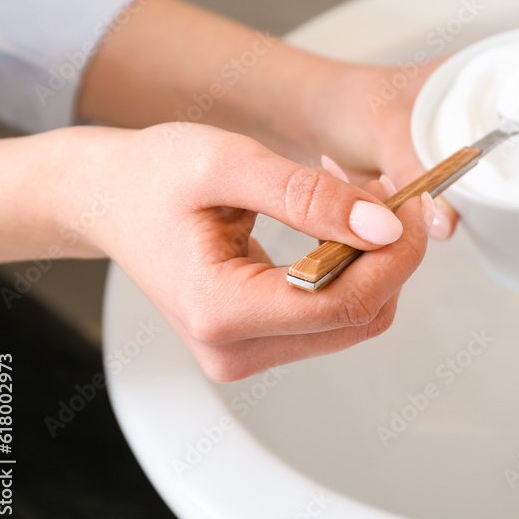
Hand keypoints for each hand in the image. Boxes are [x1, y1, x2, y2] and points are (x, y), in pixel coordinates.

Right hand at [69, 123, 431, 380]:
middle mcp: (236, 351)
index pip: (348, 304)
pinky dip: (348, 267)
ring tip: (348, 197)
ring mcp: (247, 354)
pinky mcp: (258, 342)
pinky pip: (331, 313)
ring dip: (370, 257)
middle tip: (382, 191)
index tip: (410, 205)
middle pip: (360, 317)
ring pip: (354, 318)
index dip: (396, 255)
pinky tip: (333, 223)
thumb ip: (309, 197)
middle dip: (388, 254)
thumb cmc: (151, 177)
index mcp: (221, 313)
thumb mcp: (229, 164)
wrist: (108, 199)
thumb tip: (382, 227)